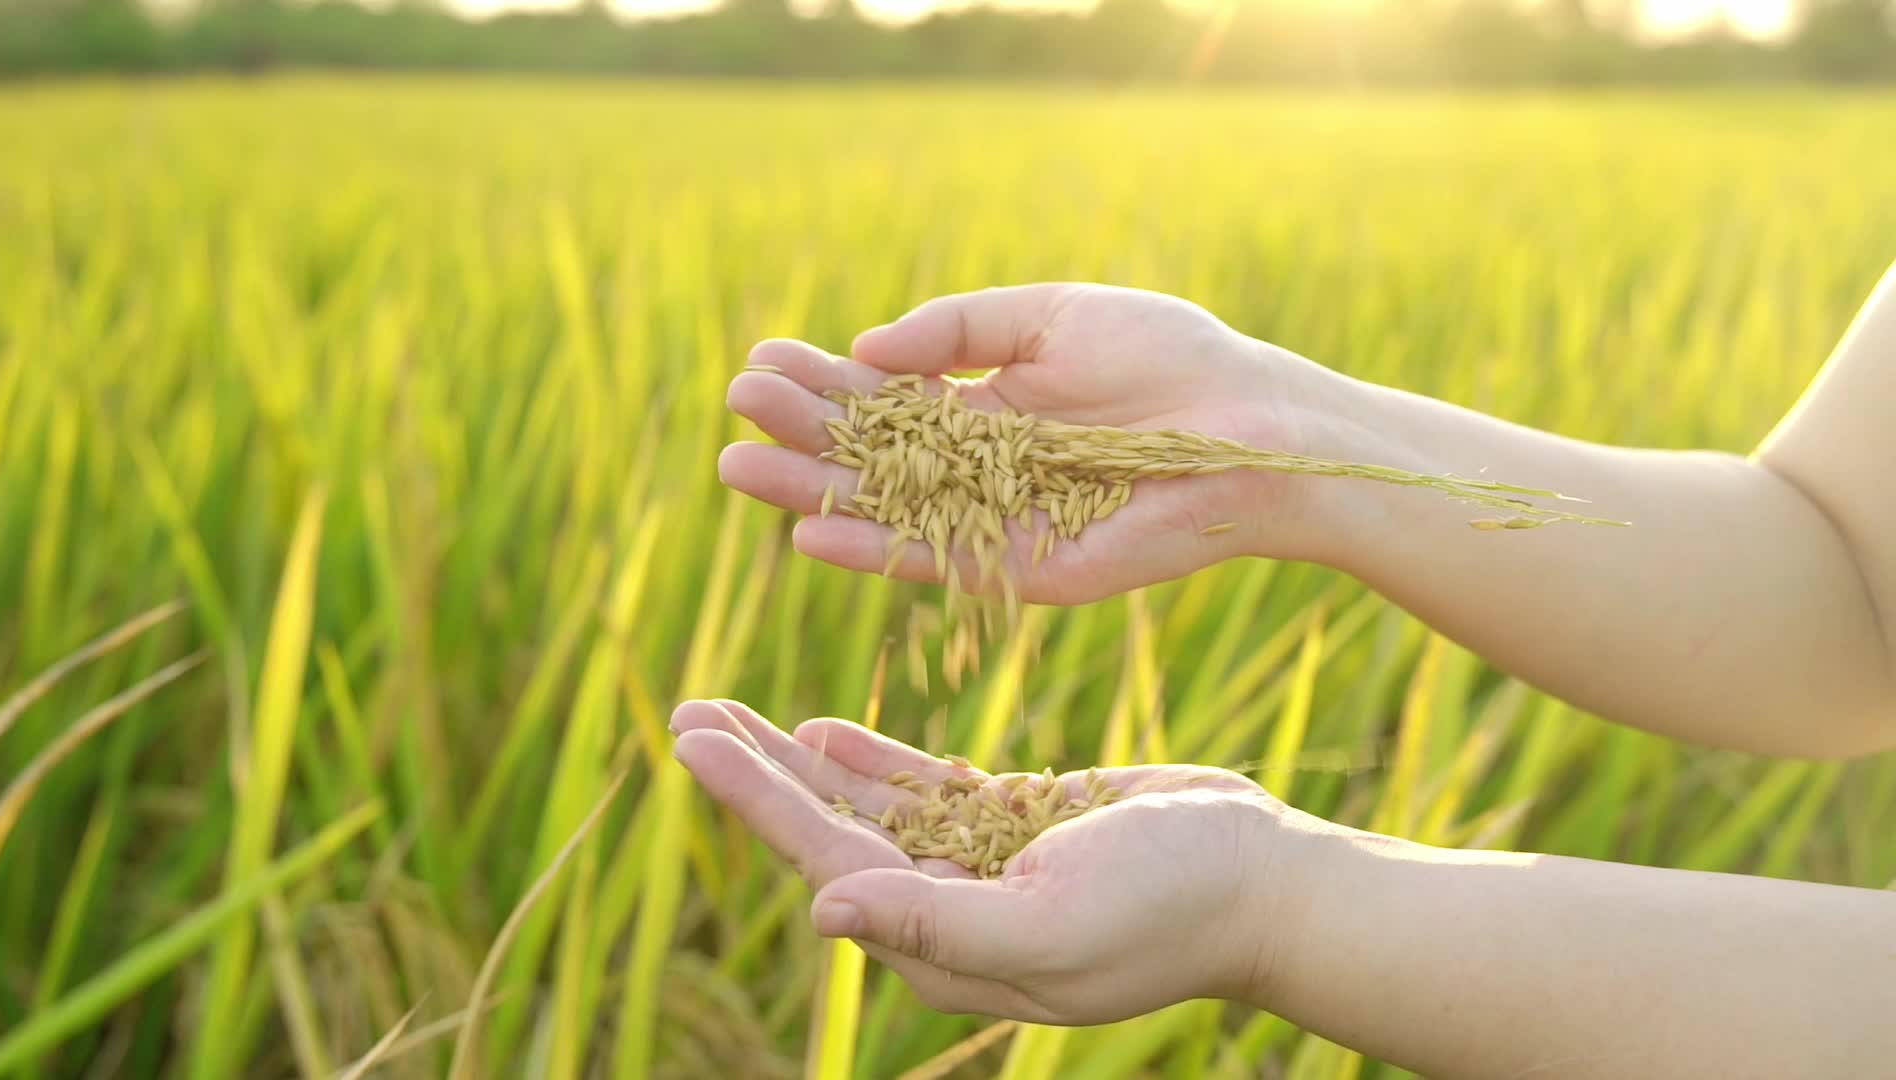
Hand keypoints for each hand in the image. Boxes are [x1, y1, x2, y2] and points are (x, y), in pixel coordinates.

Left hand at [669, 698, 1296, 1023]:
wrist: (1267, 881)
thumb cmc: (1173, 906)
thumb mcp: (1054, 921)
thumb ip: (936, 922)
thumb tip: (821, 914)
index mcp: (946, 946)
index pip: (826, 865)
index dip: (756, 802)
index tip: (694, 741)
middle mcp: (948, 913)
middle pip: (828, 835)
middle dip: (756, 776)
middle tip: (689, 710)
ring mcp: (980, 869)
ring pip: (865, 810)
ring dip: (798, 764)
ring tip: (730, 711)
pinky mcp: (1014, 829)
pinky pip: (922, 793)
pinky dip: (870, 765)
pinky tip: (821, 733)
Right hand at [720, 283, 1353, 602]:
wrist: (1254, 427)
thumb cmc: (1169, 358)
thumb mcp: (1050, 315)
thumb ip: (961, 328)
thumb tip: (870, 349)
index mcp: (987, 406)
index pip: (885, 398)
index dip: (825, 381)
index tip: (763, 361)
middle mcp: (982, 468)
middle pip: (872, 455)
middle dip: (802, 432)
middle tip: (734, 411)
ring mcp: (998, 520)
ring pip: (886, 511)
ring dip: (811, 493)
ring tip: (740, 468)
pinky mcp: (1025, 567)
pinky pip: (938, 561)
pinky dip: (874, 549)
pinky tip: (810, 529)